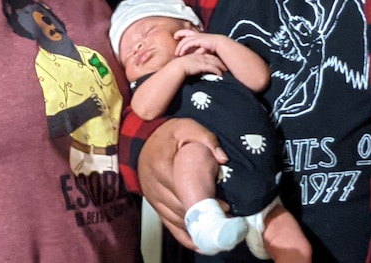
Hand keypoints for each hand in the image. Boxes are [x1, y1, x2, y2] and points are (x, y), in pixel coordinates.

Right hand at [138, 118, 226, 248]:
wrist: (141, 142)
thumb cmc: (166, 135)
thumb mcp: (186, 127)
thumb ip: (206, 138)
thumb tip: (223, 158)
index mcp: (162, 167)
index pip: (184, 190)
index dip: (205, 201)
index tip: (224, 205)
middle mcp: (156, 187)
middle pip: (183, 209)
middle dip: (206, 216)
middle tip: (228, 218)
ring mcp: (155, 200)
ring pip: (178, 221)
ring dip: (199, 227)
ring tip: (220, 227)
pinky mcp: (156, 207)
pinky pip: (171, 226)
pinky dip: (186, 236)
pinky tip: (202, 243)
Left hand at [173, 29, 225, 56]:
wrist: (221, 45)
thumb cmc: (214, 47)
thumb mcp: (204, 49)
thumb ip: (199, 51)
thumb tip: (194, 56)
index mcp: (199, 35)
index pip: (188, 32)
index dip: (182, 34)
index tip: (177, 37)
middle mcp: (197, 35)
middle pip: (185, 32)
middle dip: (179, 34)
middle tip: (174, 37)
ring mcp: (197, 37)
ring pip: (185, 40)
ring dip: (180, 46)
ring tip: (177, 53)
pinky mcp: (198, 40)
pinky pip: (188, 44)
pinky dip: (183, 48)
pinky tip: (181, 53)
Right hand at [175, 52, 226, 77]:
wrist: (177, 67)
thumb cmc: (180, 66)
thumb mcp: (187, 62)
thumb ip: (192, 63)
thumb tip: (194, 67)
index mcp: (198, 55)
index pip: (209, 55)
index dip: (215, 57)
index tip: (220, 60)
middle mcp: (201, 56)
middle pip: (214, 57)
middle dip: (221, 61)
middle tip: (226, 65)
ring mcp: (202, 60)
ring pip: (215, 62)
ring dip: (221, 66)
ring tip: (226, 70)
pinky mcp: (202, 65)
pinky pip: (212, 68)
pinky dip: (217, 71)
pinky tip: (220, 75)